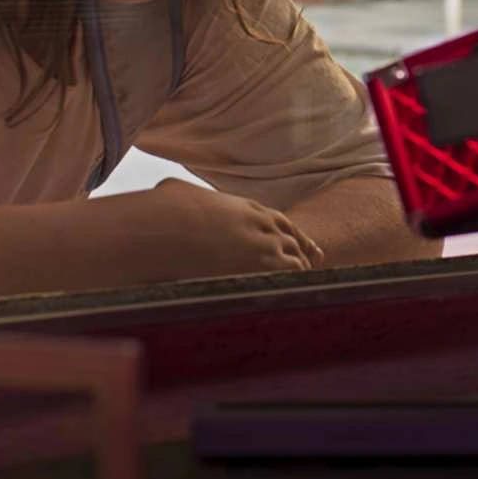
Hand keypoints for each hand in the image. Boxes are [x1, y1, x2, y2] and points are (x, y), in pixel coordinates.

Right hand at [109, 179, 324, 280]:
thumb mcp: (174, 191)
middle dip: (301, 246)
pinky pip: (289, 273)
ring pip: (292, 255)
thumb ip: (179, 193)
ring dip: (299, 266)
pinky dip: (296, 279)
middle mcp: (257, 222)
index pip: (272, 218)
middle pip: (288, 235)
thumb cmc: (165, 211)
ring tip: (308, 277)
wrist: (172, 225)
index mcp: (240, 206)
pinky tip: (302, 287)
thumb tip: (164, 191)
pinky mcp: (262, 264)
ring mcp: (262, 242)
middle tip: (314, 256)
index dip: (283, 229)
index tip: (292, 236)